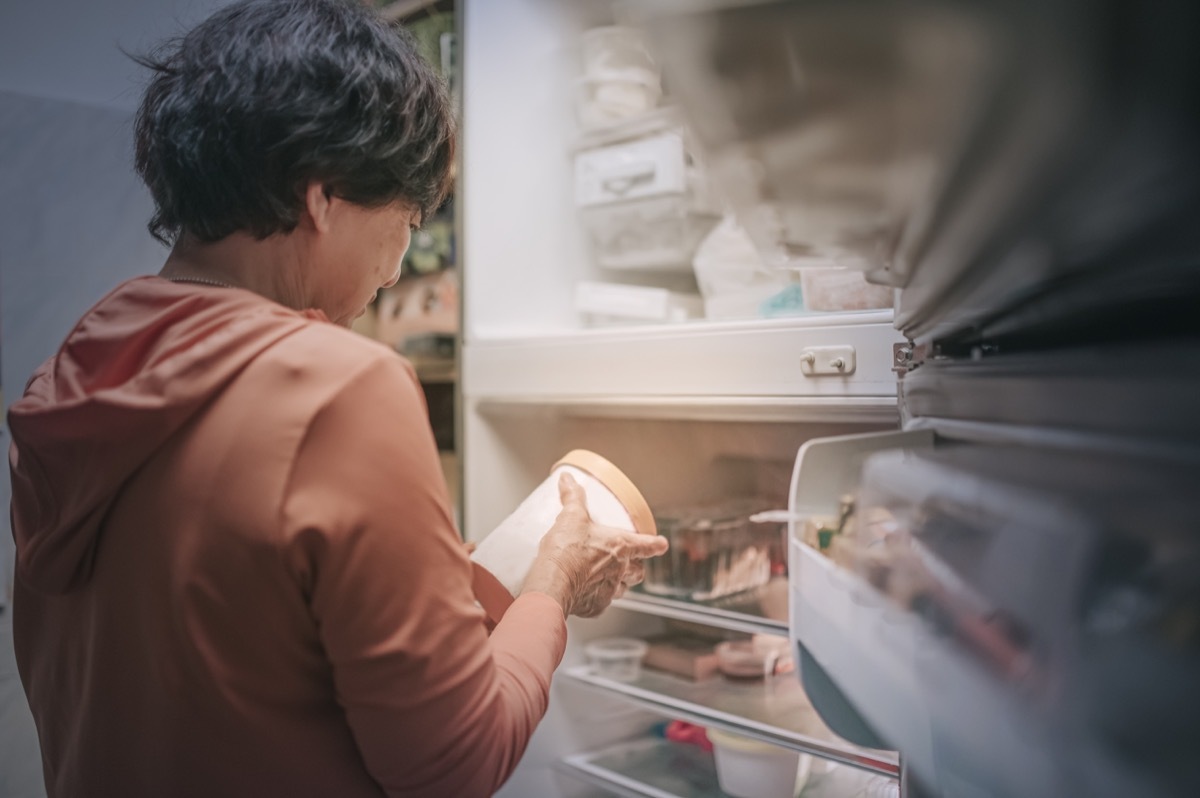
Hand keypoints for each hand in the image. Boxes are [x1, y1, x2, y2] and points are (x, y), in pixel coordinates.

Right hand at [522, 472, 668, 617]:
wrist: (552, 582)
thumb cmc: (566, 551)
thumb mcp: (570, 517)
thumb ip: (572, 497)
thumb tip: (568, 479)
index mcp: (620, 546)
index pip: (647, 545)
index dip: (655, 544)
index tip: (661, 544)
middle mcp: (620, 570)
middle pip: (638, 571)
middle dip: (636, 567)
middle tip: (628, 562)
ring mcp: (610, 590)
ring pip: (623, 589)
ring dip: (618, 583)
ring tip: (605, 577)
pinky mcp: (596, 606)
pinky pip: (602, 602)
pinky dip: (597, 597)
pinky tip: (585, 591)